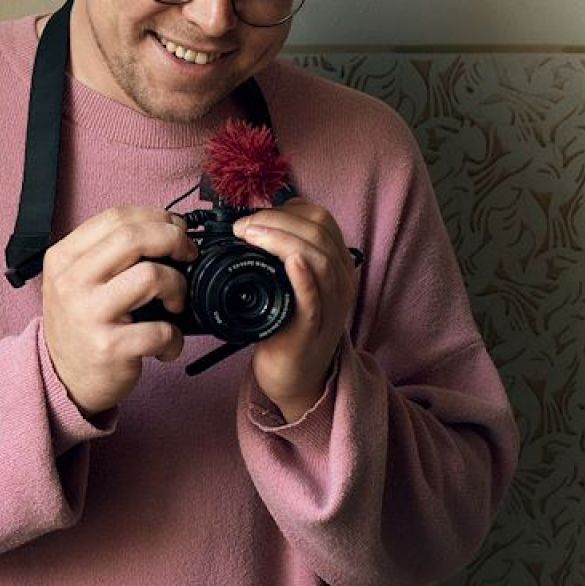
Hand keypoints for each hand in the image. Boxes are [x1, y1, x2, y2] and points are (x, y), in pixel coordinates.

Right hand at [41, 206, 197, 416]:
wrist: (61, 379)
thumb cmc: (80, 325)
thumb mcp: (78, 280)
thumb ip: (109, 253)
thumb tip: (167, 232)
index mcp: (64, 258)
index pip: (116, 218)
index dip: (156, 217)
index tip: (176, 228)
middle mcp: (72, 282)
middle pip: (134, 237)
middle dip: (174, 239)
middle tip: (188, 255)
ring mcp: (88, 314)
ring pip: (151, 276)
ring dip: (177, 287)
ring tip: (176, 305)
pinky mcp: (108, 347)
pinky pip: (159, 329)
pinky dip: (174, 337)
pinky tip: (166, 344)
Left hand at [233, 200, 358, 420]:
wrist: (293, 375)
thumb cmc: (287, 325)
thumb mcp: (293, 282)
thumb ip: (285, 253)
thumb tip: (257, 221)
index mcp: (336, 263)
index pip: (321, 219)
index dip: (286, 210)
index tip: (254, 218)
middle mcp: (341, 281)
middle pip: (319, 233)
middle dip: (277, 221)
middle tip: (243, 227)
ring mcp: (330, 306)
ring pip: (320, 259)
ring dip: (282, 239)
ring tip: (251, 236)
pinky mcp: (313, 330)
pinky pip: (314, 299)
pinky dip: (303, 277)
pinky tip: (291, 262)